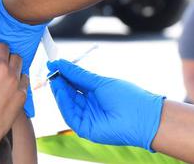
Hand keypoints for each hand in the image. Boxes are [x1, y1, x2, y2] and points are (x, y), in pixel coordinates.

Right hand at [47, 59, 165, 151]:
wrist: (142, 116)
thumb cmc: (127, 98)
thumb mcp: (100, 82)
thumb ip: (79, 74)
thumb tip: (61, 63)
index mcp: (95, 94)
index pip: (75, 84)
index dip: (64, 75)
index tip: (54, 65)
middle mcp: (90, 106)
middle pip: (70, 95)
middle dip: (60, 83)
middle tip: (52, 72)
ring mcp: (88, 118)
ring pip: (68, 106)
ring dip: (60, 93)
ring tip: (55, 80)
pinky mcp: (86, 129)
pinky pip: (71, 117)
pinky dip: (64, 105)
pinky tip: (62, 93)